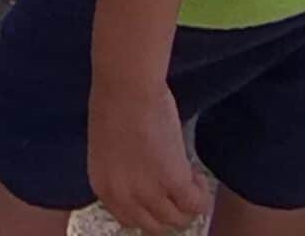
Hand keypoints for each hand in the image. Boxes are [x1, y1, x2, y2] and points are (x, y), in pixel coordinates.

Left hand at [88, 79, 209, 233]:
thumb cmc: (116, 101)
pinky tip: (196, 173)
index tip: (160, 195)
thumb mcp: (110, 148)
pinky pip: (197, 205)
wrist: (126, 82)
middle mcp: (123, 197)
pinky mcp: (172, 180)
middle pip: (155, 226)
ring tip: (188, 174)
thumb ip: (123, 173)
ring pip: (178, 220)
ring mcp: (148, 192)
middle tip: (178, 187)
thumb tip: (146, 182)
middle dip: (170, 209)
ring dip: (187, 202)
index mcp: (103, 187)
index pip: (130, 220)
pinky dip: (202, 194)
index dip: (149, 209)